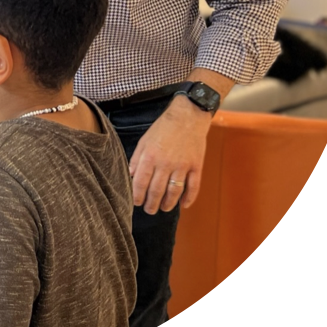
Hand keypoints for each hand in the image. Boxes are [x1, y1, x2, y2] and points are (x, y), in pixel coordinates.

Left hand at [128, 97, 209, 213]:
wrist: (188, 116)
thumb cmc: (163, 128)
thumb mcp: (144, 140)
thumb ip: (136, 158)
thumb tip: (130, 175)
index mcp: (150, 156)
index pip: (140, 182)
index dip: (137, 196)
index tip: (136, 202)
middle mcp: (166, 163)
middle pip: (156, 191)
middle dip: (151, 204)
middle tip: (149, 210)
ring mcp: (182, 166)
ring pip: (174, 192)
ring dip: (168, 204)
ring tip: (163, 208)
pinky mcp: (196, 166)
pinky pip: (193, 187)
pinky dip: (189, 198)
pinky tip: (184, 205)